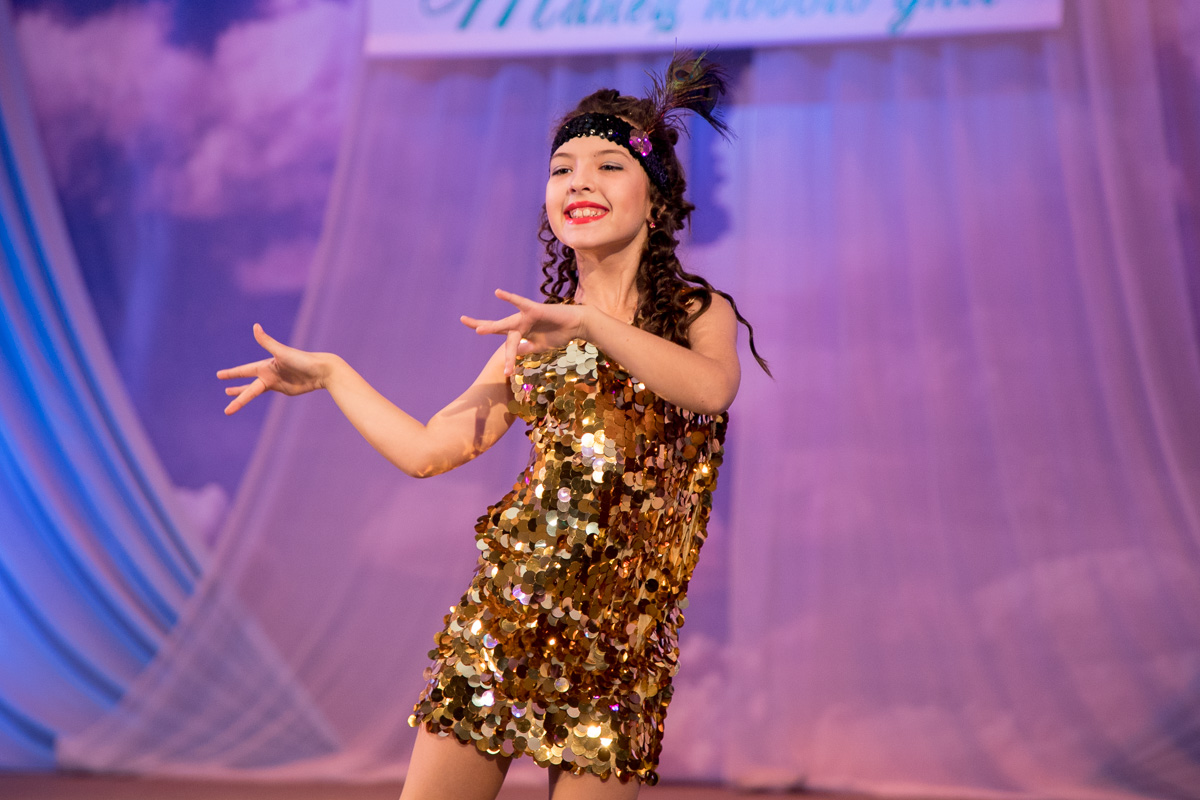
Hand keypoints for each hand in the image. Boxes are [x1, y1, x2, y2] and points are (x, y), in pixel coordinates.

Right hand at [217, 324, 331, 414]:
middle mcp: (269, 374)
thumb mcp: (281, 352)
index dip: (232, 374)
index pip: (244, 371)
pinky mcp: (284, 389)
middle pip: (248, 385)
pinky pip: (267, 393)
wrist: (321, 370)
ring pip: (255, 391)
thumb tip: (255, 326)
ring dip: (243, 394)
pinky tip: (252, 394)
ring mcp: (276, 382)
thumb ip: (267, 341)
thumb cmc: (302, 359)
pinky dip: (259, 394)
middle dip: (236, 389)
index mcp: (266, 365)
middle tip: (224, 392)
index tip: (218, 375)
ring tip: (230, 397)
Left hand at [461, 289, 586, 375]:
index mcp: (519, 331)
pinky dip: (510, 298)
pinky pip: (521, 304)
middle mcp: (520, 323)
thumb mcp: (538, 347)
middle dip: (481, 325)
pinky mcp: (535, 310)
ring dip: (493, 327)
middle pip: (496, 325)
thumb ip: (525, 349)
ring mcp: (526, 317)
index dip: (486, 332)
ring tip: (478, 329)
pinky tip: (498, 293)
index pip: (499, 333)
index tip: (471, 330)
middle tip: (462, 319)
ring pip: (507, 325)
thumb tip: (513, 354)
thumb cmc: (558, 334)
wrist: (576, 326)